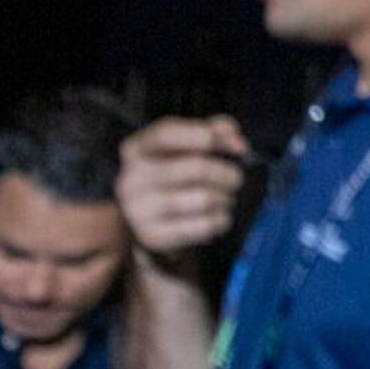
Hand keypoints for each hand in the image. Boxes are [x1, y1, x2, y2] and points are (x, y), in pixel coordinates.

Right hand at [118, 115, 249, 261]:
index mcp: (135, 149)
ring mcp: (138, 211)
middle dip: (229, 174)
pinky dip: (221, 220)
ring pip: (204, 199)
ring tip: (225, 198)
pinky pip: (204, 225)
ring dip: (226, 198)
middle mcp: (130, 179)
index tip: (239, 148)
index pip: (166, 134)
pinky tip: (218, 216)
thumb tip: (237, 144)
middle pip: (197, 168)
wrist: (151, 223)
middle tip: (236, 179)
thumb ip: (215, 131)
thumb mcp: (189, 145)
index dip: (208, 136)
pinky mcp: (153, 237)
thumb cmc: (177, 174)